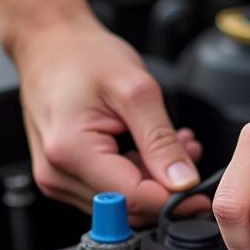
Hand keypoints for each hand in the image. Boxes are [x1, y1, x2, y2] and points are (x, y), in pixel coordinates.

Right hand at [11, 13, 207, 223]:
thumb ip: (161, 141)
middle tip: (189, 153)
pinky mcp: (64, 175)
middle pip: (128, 207)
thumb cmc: (82, 56)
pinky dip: (136, 174)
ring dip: (153, 180)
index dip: (173, 201)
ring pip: (122, 202)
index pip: (133, 199)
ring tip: (173, 143)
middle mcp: (58, 173)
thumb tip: (183, 181)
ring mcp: (57, 177)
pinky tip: (149, 148)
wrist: (49, 43)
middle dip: (166, 188)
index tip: (200, 193)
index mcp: (71, 151)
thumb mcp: (136, 90)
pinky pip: (109, 190)